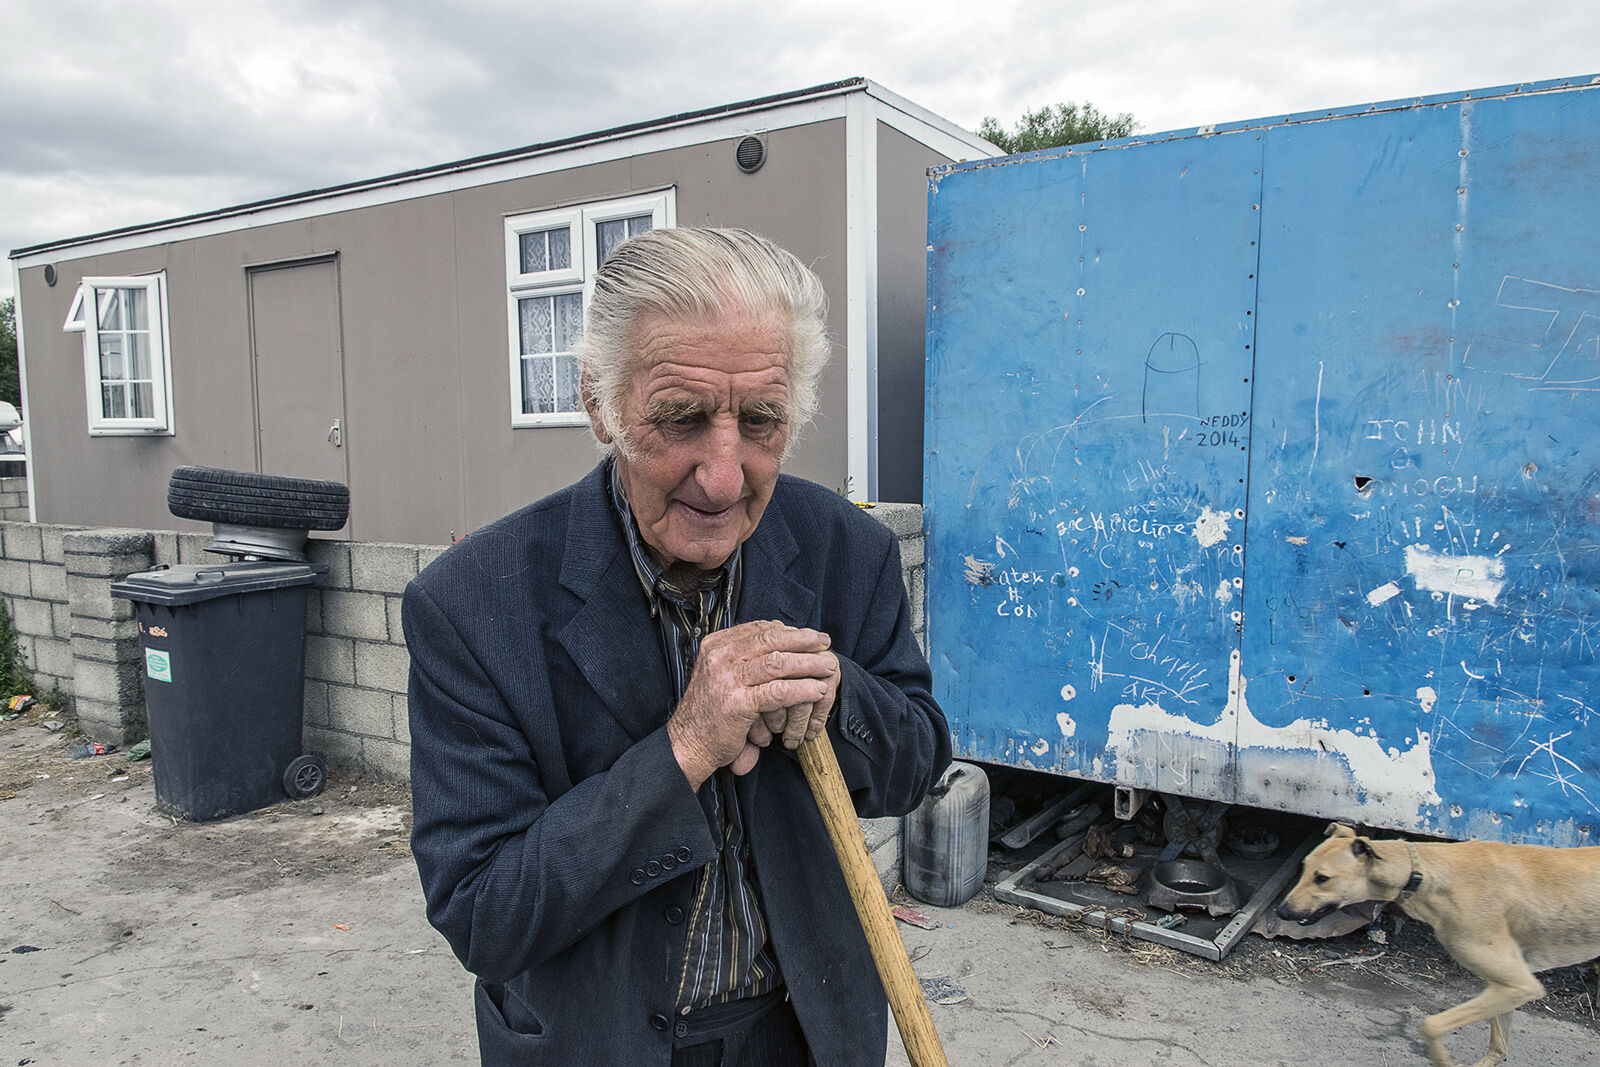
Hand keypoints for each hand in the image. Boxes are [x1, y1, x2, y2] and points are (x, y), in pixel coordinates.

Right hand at [666, 620, 838, 788]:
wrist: (688, 743)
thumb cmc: (709, 710)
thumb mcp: (719, 672)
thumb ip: (742, 654)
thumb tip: (779, 632)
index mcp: (716, 646)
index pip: (759, 629)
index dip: (789, 630)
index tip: (809, 635)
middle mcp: (720, 658)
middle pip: (771, 640)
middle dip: (803, 640)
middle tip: (824, 643)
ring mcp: (727, 680)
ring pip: (778, 663)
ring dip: (808, 664)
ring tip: (826, 667)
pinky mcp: (738, 704)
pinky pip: (779, 692)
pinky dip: (803, 690)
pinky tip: (817, 691)